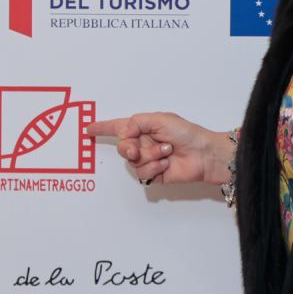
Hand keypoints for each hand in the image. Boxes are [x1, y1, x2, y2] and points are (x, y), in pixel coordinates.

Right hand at [87, 112, 233, 186]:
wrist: (204, 154)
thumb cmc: (187, 133)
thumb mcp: (160, 119)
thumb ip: (136, 123)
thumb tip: (123, 135)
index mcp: (143, 128)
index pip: (117, 127)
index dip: (102, 128)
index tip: (88, 128)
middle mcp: (143, 143)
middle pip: (122, 147)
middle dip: (129, 147)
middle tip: (137, 147)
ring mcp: (148, 160)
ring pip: (133, 162)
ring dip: (149, 156)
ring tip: (166, 151)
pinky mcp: (154, 174)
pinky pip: (143, 174)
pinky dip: (154, 167)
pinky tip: (166, 163)